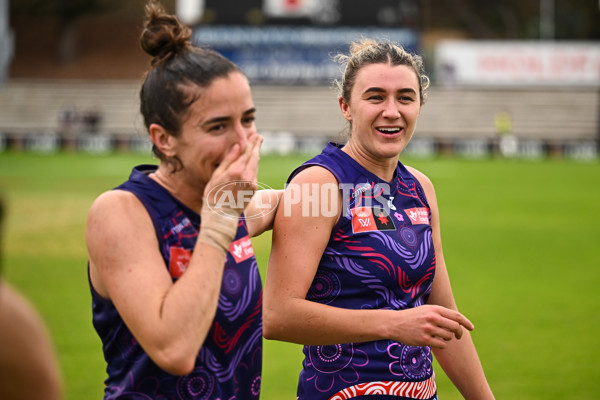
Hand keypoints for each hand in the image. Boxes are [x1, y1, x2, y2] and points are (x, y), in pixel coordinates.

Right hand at [198, 134, 262, 251]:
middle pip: (254, 157)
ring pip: (256, 165)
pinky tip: (251, 162)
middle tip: (259, 136)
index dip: (251, 142)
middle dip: (256, 146)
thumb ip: (228, 160)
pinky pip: (254, 174)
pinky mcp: (254, 190)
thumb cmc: (214, 195)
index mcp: (236, 171)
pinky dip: (254, 166)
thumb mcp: (217, 175)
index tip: (254, 134)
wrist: (221, 216)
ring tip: (256, 146)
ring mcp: (252, 184)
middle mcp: (247, 176)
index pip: (247, 152)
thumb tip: (237, 146)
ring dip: (256, 155)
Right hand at [391, 305, 473, 348]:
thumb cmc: (412, 316)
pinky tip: (435, 341)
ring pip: (449, 336)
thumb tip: (457, 321)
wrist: (395, 323)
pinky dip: (441, 344)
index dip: (466, 323)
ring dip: (448, 338)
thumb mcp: (426, 309)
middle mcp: (433, 318)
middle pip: (455, 327)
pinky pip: (442, 344)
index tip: (471, 328)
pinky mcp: (424, 339)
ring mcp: (428, 329)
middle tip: (457, 336)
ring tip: (440, 336)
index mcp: (434, 309)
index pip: (456, 316)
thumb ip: (440, 313)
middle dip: (458, 333)